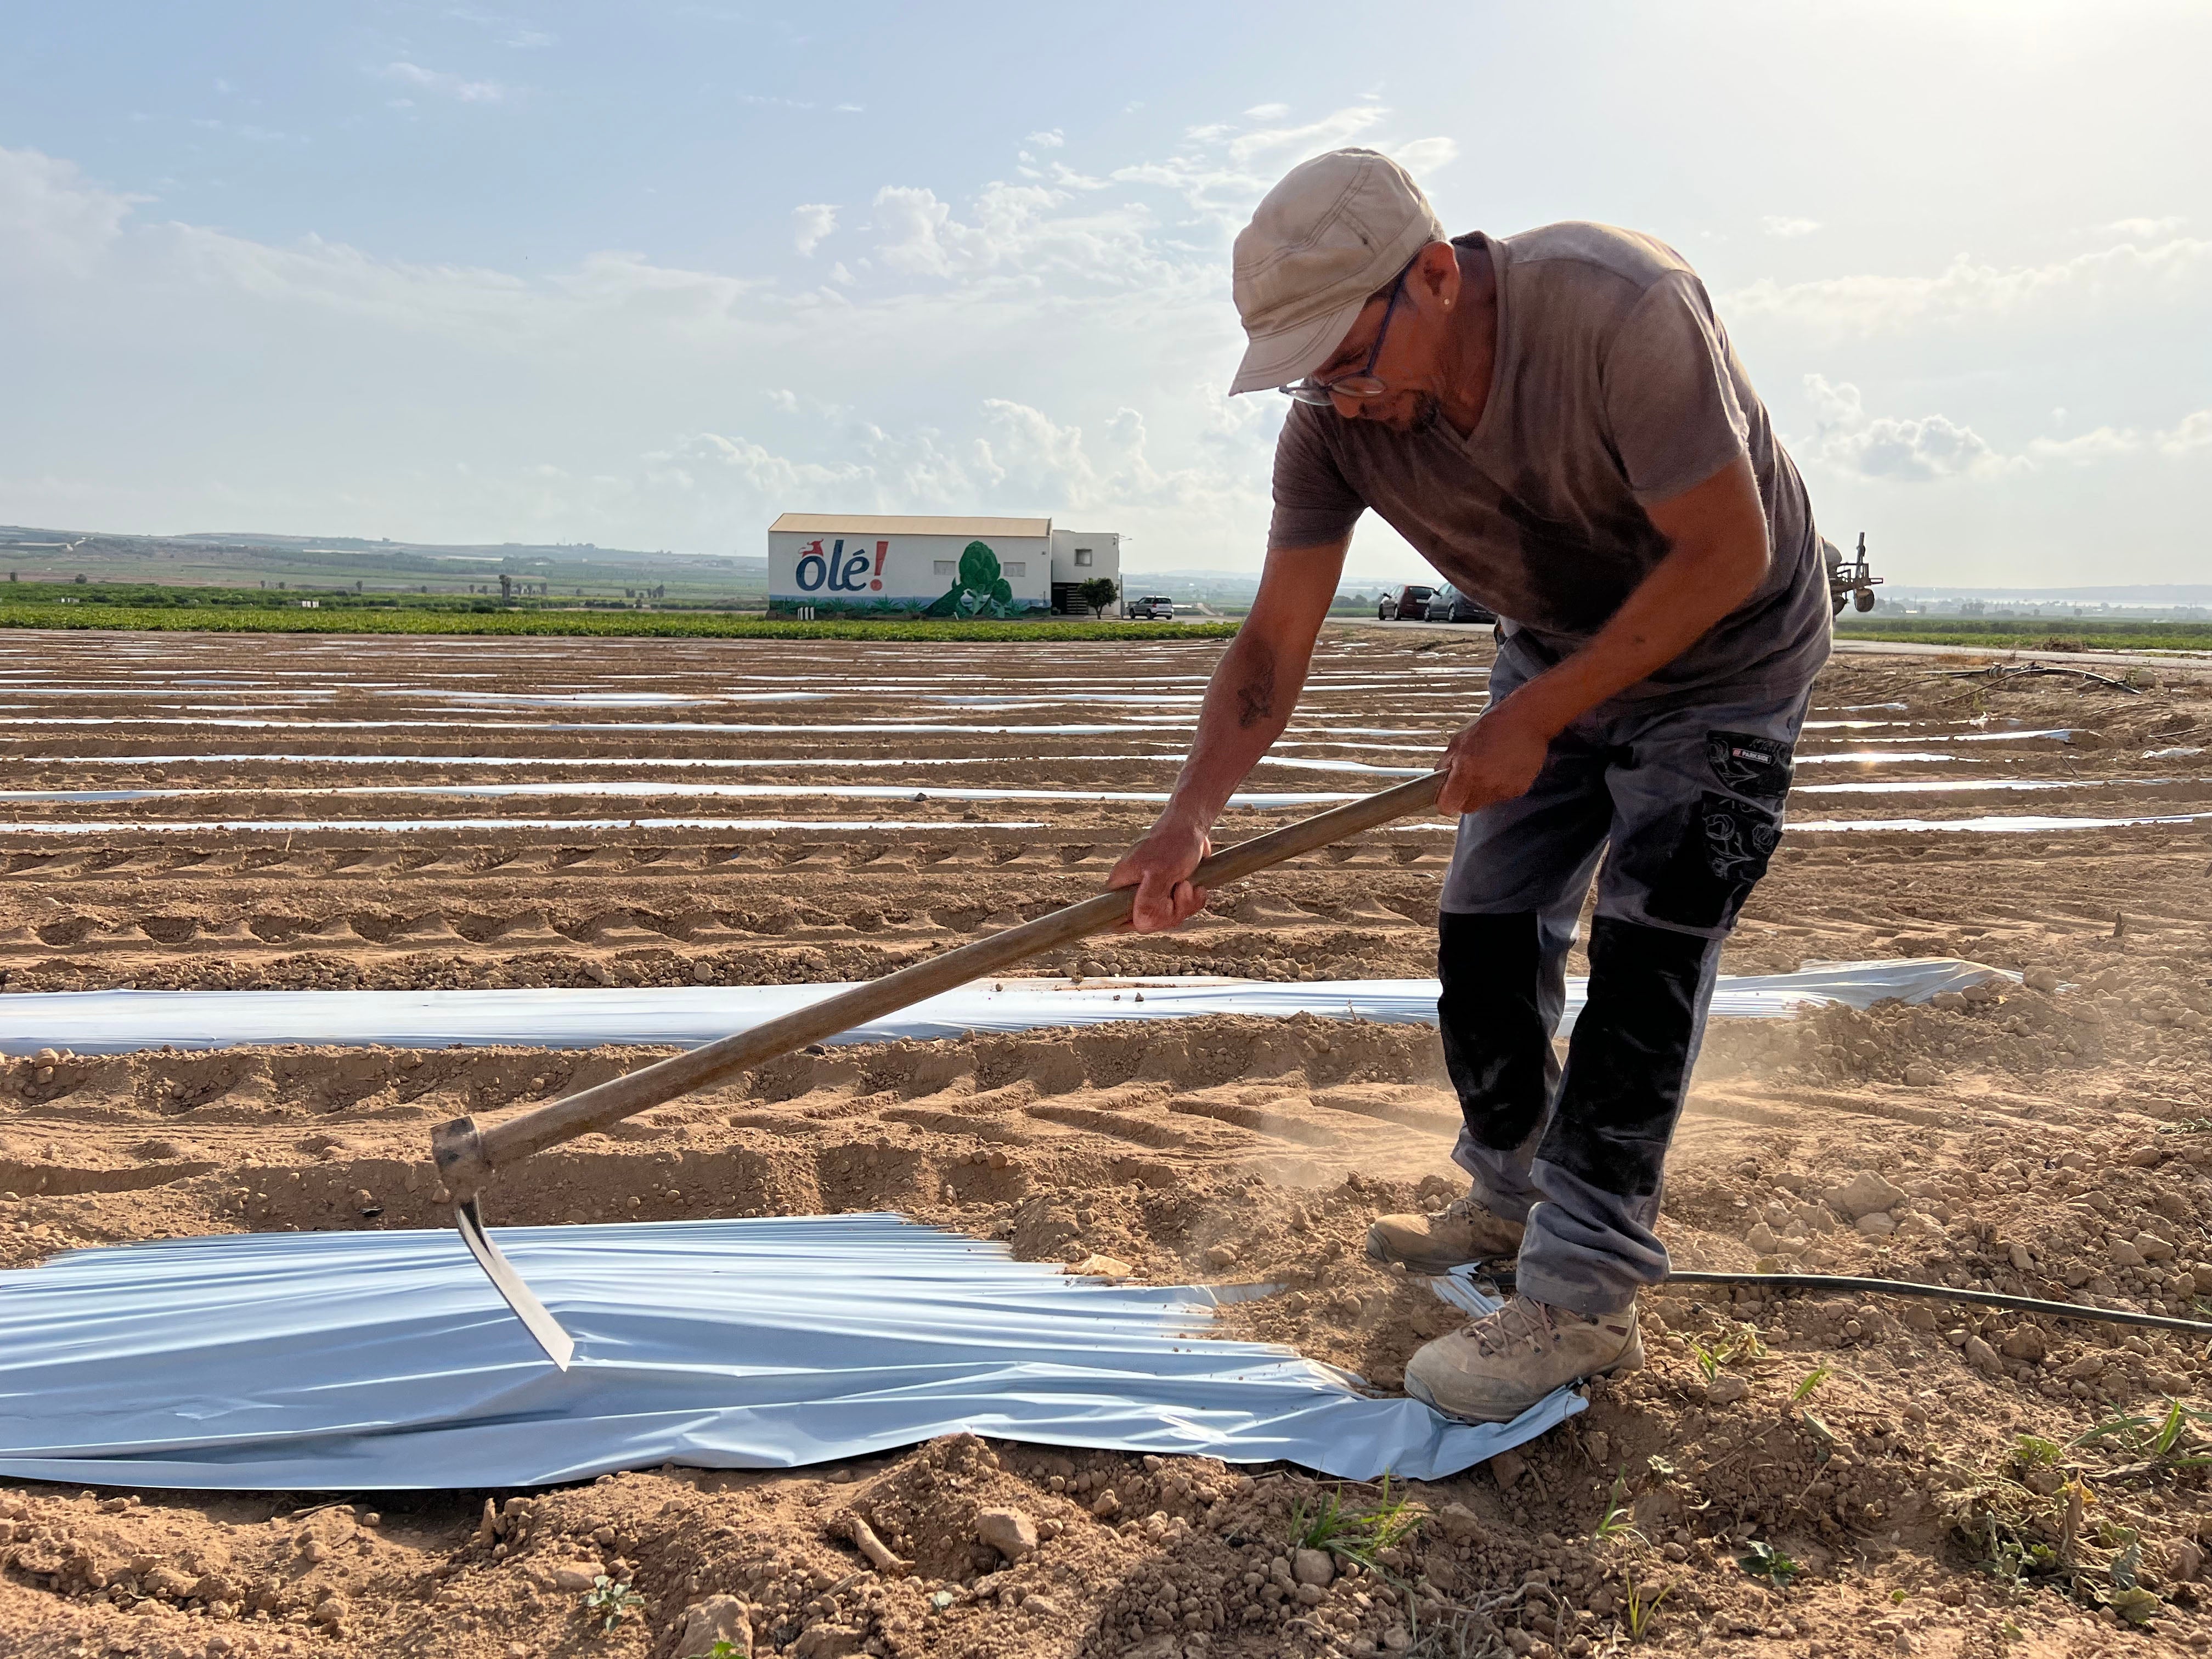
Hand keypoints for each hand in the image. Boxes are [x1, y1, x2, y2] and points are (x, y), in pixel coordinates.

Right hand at [1108, 819, 1213, 932]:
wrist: (1192, 825)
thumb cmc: (1173, 843)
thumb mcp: (1160, 872)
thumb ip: (1148, 900)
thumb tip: (1142, 924)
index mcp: (1120, 884)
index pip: (1114, 919)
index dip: (1136, 923)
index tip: (1157, 913)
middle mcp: (1133, 890)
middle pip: (1146, 921)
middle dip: (1170, 913)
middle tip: (1181, 891)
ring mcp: (1152, 891)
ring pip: (1165, 916)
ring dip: (1185, 905)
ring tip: (1190, 885)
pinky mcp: (1168, 890)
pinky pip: (1178, 909)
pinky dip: (1191, 901)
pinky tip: (1197, 887)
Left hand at [1438, 700, 1554, 814]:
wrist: (1527, 721)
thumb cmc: (1494, 726)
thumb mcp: (1459, 740)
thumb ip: (1446, 764)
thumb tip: (1439, 780)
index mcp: (1466, 771)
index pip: (1447, 805)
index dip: (1445, 800)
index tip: (1447, 794)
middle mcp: (1484, 784)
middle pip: (1466, 807)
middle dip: (1463, 797)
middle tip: (1469, 778)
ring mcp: (1502, 789)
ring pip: (1484, 803)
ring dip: (1482, 791)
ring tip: (1489, 768)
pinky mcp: (1518, 790)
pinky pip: (1502, 796)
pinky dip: (1500, 787)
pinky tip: (1503, 769)